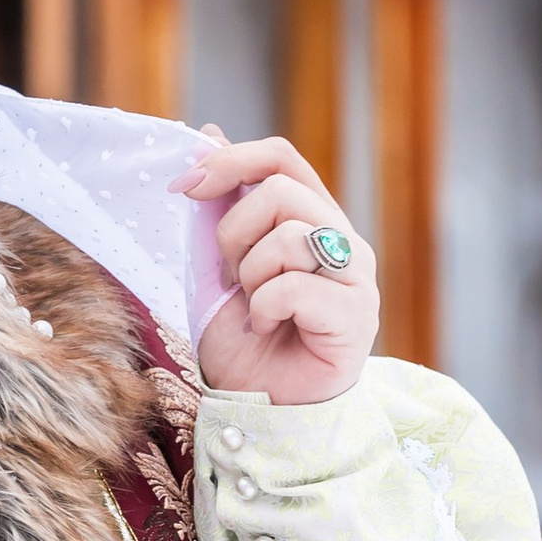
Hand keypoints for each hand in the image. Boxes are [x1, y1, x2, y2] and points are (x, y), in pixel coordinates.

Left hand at [173, 127, 378, 406]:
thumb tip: (208, 134)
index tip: (184, 188)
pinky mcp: (357, 315)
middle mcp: (342, 239)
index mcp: (312, 218)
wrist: (261, 406)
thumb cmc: (244, 340)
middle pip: (280, 191)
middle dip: (233, 234)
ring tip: (254, 309)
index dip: (229, 161)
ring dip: (249, 277)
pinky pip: (294, 286)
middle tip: (232, 279)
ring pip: (288, 236)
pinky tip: (267, 330)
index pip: (281, 156)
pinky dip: (262, 310)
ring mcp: (356, 277)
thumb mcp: (215, 265)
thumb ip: (217, 207)